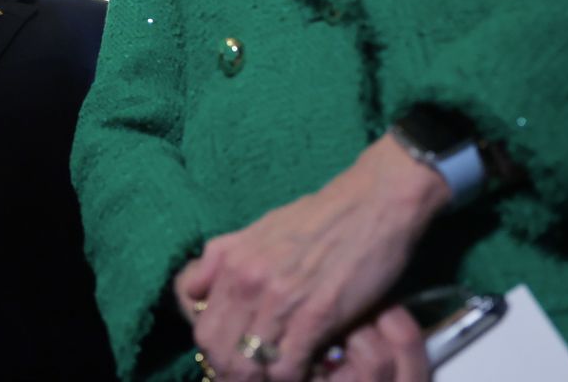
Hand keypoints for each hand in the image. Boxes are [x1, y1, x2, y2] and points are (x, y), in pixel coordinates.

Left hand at [173, 134, 451, 380]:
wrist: (372, 203)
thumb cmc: (319, 217)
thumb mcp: (259, 229)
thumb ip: (222, 258)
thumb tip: (194, 291)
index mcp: (232, 262)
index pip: (203, 330)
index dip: (217, 354)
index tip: (236, 360)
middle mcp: (248, 281)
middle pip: (221, 353)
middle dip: (237, 373)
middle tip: (259, 374)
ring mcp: (280, 299)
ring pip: (251, 366)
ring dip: (266, 377)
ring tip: (284, 372)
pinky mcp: (317, 315)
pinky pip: (289, 367)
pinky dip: (295, 377)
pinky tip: (310, 369)